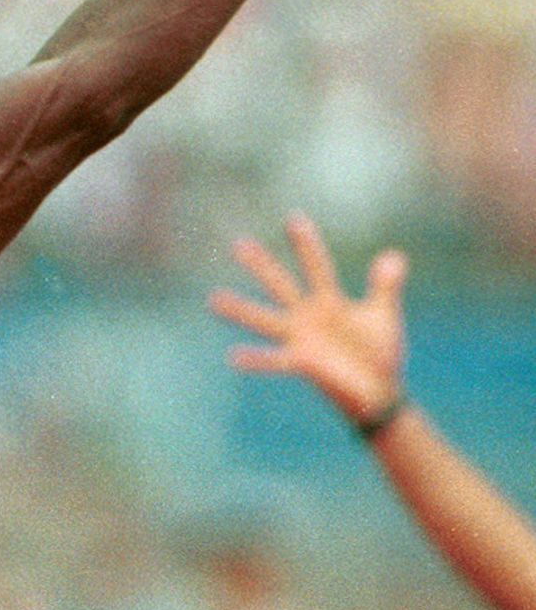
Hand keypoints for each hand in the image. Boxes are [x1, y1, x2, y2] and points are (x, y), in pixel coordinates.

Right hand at [210, 212, 405, 422]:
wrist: (379, 391)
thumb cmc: (378, 352)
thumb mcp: (383, 314)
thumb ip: (384, 285)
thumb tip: (394, 255)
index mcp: (328, 301)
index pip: (316, 266)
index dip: (305, 244)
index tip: (292, 218)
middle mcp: (307, 316)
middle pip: (281, 285)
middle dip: (261, 265)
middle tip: (239, 244)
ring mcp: (301, 339)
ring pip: (265, 320)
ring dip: (241, 310)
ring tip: (213, 299)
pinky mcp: (302, 362)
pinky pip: (274, 360)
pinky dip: (255, 359)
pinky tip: (232, 357)